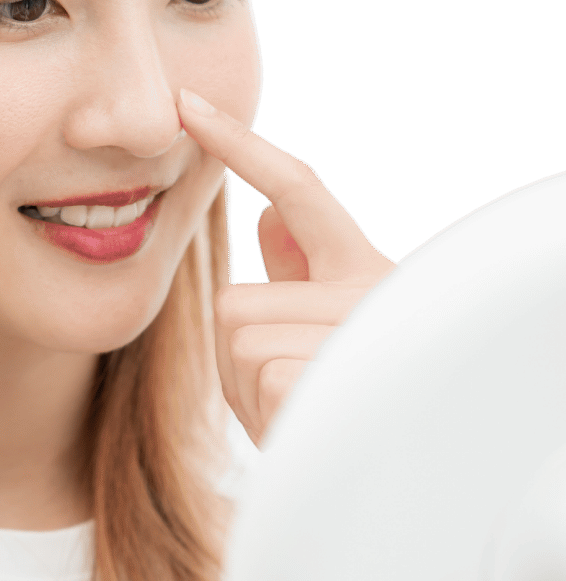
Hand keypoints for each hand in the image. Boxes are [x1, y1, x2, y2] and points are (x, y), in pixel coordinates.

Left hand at [177, 87, 396, 447]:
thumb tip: (268, 213)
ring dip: (252, 385)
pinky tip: (304, 427)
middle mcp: (371, 291)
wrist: (391, 475)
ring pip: (239, 335)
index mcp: (362, 269)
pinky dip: (266, 412)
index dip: (241, 145)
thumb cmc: (344, 397)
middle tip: (291, 387)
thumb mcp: (322, 328)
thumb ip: (300, 270)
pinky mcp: (344, 376)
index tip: (190, 106)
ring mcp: (360, 332)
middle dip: (245, 352)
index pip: (298, 187)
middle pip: (236, 300)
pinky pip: (257, 376)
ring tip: (300, 408)